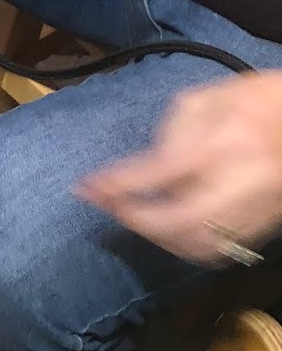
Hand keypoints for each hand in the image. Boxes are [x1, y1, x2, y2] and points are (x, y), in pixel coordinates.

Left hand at [77, 72, 281, 262]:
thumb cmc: (252, 100)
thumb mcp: (205, 99)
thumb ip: (169, 132)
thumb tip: (141, 167)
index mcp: (224, 142)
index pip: (161, 172)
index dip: (118, 185)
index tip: (85, 188)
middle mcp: (241, 181)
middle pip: (179, 222)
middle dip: (136, 220)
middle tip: (107, 206)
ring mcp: (256, 209)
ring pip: (199, 245)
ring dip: (158, 238)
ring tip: (132, 217)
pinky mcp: (264, 225)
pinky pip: (220, 251)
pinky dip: (185, 246)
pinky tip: (165, 231)